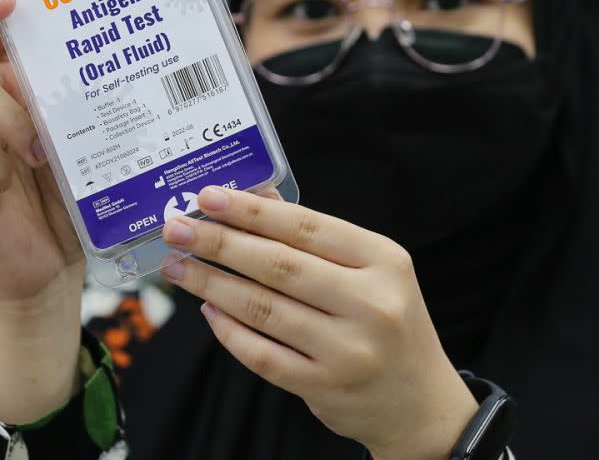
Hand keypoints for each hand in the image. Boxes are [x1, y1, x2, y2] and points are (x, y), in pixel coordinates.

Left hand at [160, 186, 477, 459]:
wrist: (420, 402)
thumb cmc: (389, 322)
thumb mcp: (370, 269)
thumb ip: (314, 235)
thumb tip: (255, 197)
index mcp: (384, 261)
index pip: (307, 226)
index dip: (252, 211)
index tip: (208, 197)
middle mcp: (371, 303)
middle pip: (279, 265)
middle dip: (219, 244)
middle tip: (177, 230)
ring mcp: (348, 349)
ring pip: (264, 308)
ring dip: (212, 284)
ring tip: (178, 267)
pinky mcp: (325, 387)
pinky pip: (263, 354)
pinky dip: (229, 331)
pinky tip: (208, 309)